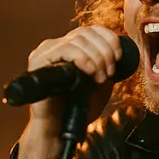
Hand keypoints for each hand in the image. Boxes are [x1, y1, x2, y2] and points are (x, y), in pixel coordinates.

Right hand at [17, 25, 124, 158]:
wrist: (60, 129)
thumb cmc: (78, 108)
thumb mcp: (100, 82)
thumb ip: (106, 65)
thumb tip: (120, 51)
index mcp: (70, 47)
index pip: (92, 29)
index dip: (110, 39)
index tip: (119, 59)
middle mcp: (56, 45)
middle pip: (87, 32)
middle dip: (105, 52)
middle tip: (109, 73)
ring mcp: (46, 52)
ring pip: (78, 39)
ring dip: (96, 58)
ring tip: (100, 78)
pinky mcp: (38, 61)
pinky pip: (65, 49)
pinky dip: (83, 59)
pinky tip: (90, 73)